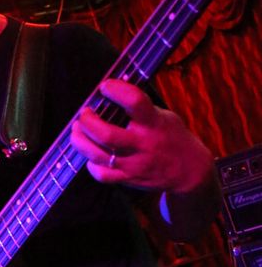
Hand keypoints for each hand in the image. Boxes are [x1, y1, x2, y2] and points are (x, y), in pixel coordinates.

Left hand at [70, 79, 213, 193]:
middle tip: (84, 114)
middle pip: (106, 134)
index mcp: (154, 123)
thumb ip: (141, 108)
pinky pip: (101, 174)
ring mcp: (134, 164)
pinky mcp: (128, 179)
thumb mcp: (164, 117)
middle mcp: (142, 144)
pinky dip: (91, 163)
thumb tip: (112, 92)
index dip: (116, 90)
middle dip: (88, 121)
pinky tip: (91, 154)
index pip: (134, 101)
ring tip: (77, 130)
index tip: (105, 87)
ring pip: (97, 155)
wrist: (189, 172)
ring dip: (80, 140)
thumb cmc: (173, 138)